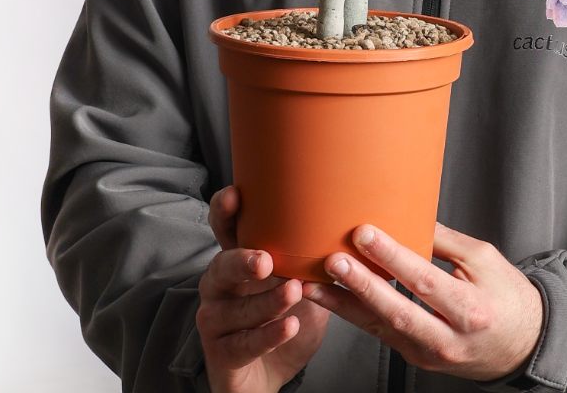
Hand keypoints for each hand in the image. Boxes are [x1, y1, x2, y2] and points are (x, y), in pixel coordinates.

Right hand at [197, 187, 328, 392]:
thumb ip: (313, 258)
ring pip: (235, 309)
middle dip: (242, 260)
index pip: (224, 229)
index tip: (235, 194)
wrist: (271, 372)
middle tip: (266, 260)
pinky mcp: (221, 353)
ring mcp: (215, 320)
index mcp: (237, 259)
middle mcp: (218, 286)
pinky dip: (267, 335)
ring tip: (294, 292)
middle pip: (221, 266)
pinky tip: (289, 326)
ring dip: (265, 301)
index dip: (224, 210)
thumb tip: (350, 225)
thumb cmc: (288, 316)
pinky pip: (242, 344)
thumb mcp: (304, 283)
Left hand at [302, 222, 542, 381]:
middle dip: (362, 286)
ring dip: (344, 307)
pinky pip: (381, 334)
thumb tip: (408, 213)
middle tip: (332, 260)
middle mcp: (449, 338)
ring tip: (312, 284)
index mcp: (470, 309)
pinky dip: (353, 316)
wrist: (523, 344)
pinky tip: (330, 298)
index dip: (392, 257)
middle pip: (398, 312)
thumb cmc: (507, 296)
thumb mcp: (484, 260)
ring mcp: (430, 354)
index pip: (424, 281)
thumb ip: (445, 240)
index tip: (364, 233)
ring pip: (381, 329)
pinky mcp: (416, 358)